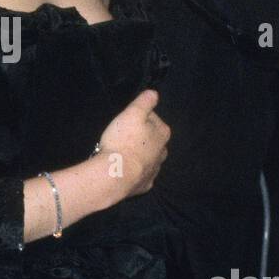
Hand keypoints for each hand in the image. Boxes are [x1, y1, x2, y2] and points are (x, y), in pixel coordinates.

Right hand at [95, 88, 169, 203]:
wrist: (116, 173)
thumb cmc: (124, 140)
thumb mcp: (132, 113)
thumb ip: (144, 101)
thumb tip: (154, 93)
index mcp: (162, 133)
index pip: (153, 119)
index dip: (139, 117)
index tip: (126, 120)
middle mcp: (162, 153)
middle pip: (152, 140)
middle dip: (142, 137)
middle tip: (123, 136)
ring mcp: (154, 171)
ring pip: (148, 158)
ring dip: (139, 155)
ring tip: (123, 153)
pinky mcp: (144, 185)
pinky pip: (141, 175)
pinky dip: (135, 172)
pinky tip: (125, 169)